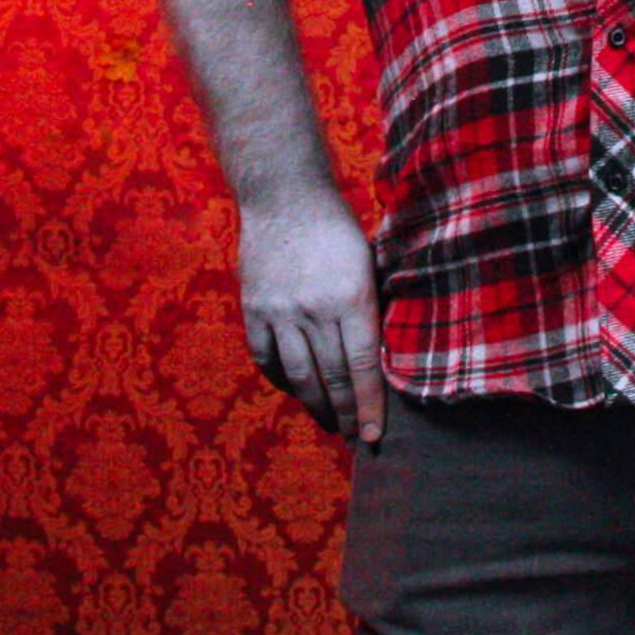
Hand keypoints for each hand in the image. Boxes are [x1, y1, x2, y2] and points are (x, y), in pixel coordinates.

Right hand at [237, 186, 385, 445]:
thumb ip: (371, 307)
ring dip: (316, 405)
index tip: (375, 435)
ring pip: (298, 376)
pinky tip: (296, 390)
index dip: (369, 405)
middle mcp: (314, 310)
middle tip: (355, 438)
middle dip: (345, 414)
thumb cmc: (337, 227)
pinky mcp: (254, 311)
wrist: (284, 196)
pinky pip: (266, 359)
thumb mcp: (368, 261)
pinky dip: (282, 380)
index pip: (362, 366)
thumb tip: (380, 357)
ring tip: (329, 422)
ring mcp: (280, 313)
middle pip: (331, 377)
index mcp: (351, 296)